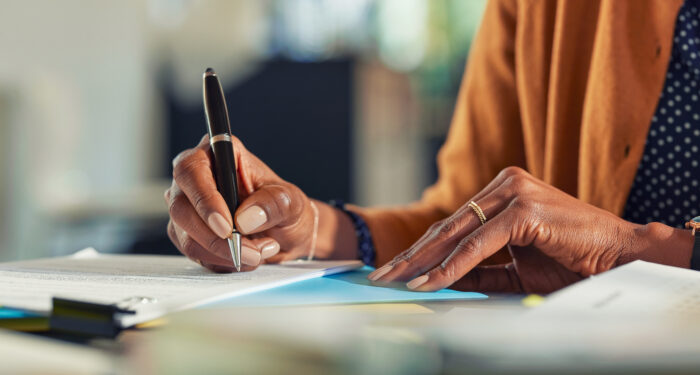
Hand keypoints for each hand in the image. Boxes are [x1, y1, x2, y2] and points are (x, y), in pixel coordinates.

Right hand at [166, 135, 316, 271]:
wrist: (285, 232)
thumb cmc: (285, 207)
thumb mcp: (290, 201)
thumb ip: (273, 204)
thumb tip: (245, 219)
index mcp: (219, 154)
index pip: (192, 170)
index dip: (204, 199)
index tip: (226, 227)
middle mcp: (196, 178)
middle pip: (182, 207)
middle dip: (217, 237)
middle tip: (250, 251)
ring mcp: (187, 207)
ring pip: (187, 236)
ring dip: (224, 253)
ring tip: (258, 252)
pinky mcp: (187, 233)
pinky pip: (195, 253)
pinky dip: (222, 260)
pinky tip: (245, 256)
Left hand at [368, 167, 691, 292]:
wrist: (618, 257)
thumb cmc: (570, 260)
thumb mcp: (514, 267)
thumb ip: (478, 270)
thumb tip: (438, 281)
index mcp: (501, 191)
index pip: (452, 224)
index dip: (421, 250)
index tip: (395, 270)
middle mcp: (503, 184)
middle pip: (445, 226)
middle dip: (411, 255)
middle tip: (380, 276)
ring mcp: (513, 192)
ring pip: (456, 234)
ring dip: (423, 262)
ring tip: (395, 282)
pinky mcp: (522, 208)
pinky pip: (477, 245)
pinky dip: (452, 266)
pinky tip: (429, 283)